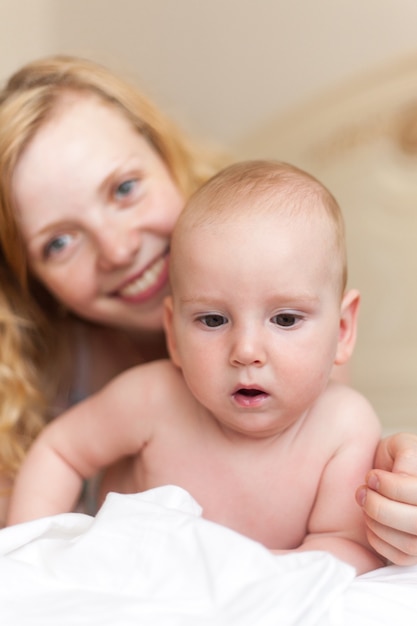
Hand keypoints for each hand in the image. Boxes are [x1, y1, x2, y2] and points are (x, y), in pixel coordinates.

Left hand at [356, 433, 416, 565]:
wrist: (388, 472)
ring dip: (378, 524)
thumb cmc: (397, 457)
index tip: (372, 477)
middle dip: (381, 508)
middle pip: (416, 523)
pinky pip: (400, 557)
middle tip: (363, 492)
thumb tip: (404, 478)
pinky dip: (378, 539)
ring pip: (410, 545)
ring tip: (364, 504)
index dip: (392, 487)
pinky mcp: (415, 553)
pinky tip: (369, 520)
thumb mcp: (402, 445)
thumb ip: (407, 456)